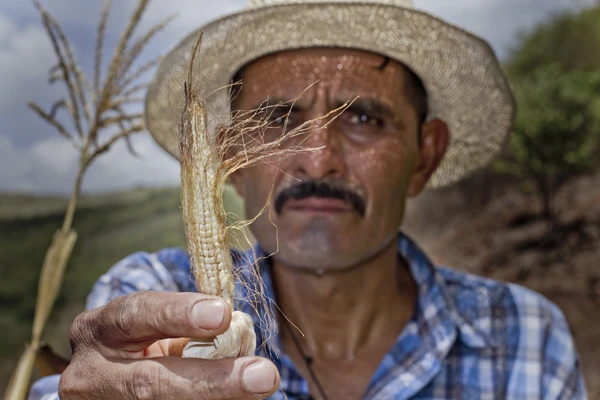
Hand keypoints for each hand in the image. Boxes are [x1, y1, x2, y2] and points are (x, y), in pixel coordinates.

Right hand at [59, 292, 279, 398]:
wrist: (106, 385)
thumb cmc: (141, 343)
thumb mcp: (150, 328)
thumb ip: (186, 327)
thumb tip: (240, 333)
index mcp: (99, 330)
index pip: (135, 315)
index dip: (178, 314)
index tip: (223, 314)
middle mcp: (90, 374)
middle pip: (151, 383)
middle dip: (212, 381)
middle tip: (263, 375)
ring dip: (217, 399)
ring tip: (258, 390)